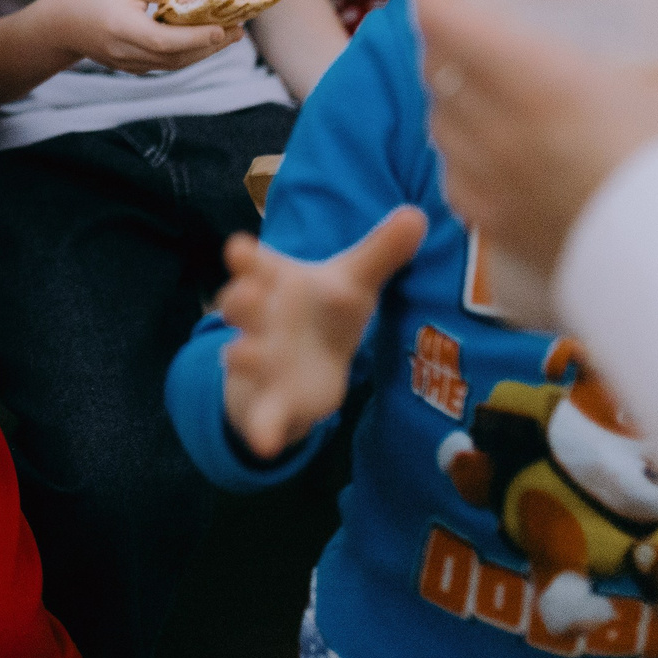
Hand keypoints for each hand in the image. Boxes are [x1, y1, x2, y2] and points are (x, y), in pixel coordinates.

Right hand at [37, 0, 243, 74]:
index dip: (196, 37)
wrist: (59, 25)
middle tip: (238, 30)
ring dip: (204, 51)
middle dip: (211, 45)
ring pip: (174, 64)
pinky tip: (204, 40)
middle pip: (176, 57)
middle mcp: (127, 54)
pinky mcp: (132, 68)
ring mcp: (129, 65)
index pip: (165, 40)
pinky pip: (166, 64)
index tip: (223, 28)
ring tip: (229, 35)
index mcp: (122, 30)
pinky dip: (188, 54)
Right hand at [219, 207, 427, 459]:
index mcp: (275, 282)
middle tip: (242, 294)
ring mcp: (259, 360)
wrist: (299, 364)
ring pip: (242, 355)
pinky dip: (261, 430)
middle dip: (238, 299)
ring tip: (240, 355)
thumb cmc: (321, 312)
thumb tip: (418, 214)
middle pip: (241, 304)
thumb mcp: (350, 282)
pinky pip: (260, 417)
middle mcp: (259, 318)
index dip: (247, 257)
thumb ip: (380, 252)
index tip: (240, 248)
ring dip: (241, 355)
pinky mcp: (270, 400)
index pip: (256, 263)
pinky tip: (266, 444)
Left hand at [411, 0, 657, 271]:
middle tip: (471, 5)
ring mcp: (489, 186)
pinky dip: (461, 148)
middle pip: (433, 63)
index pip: (440, 15)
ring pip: (439, 121)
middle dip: (441, 27)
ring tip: (478, 69)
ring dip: (447, 87)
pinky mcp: (498, 232)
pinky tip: (492, 144)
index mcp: (532, 81)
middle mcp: (494, 130)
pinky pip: (456, 176)